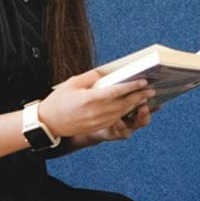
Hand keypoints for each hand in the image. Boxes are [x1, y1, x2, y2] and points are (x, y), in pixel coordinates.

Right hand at [38, 69, 155, 137]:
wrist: (48, 123)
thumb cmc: (58, 100)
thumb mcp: (72, 83)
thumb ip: (91, 77)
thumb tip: (106, 73)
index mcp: (90, 99)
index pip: (117, 92)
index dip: (132, 87)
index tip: (143, 82)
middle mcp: (96, 112)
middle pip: (124, 104)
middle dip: (139, 96)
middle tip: (151, 89)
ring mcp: (98, 121)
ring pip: (122, 113)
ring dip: (135, 105)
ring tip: (145, 97)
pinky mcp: (97, 127)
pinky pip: (116, 119)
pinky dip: (126, 112)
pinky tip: (131, 107)